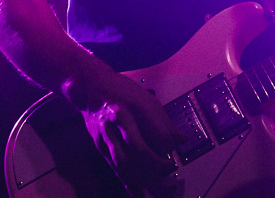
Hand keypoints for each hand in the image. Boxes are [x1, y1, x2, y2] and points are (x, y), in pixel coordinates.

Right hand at [82, 74, 185, 196]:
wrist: (90, 87)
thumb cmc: (122, 91)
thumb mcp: (148, 99)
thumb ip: (165, 122)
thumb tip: (183, 140)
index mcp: (137, 106)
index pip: (158, 133)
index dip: (169, 146)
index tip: (174, 150)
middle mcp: (121, 120)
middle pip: (139, 149)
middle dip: (157, 164)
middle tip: (170, 169)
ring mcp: (108, 133)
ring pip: (124, 161)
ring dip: (141, 177)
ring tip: (156, 186)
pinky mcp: (99, 144)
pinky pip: (114, 166)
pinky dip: (126, 180)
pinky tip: (136, 191)